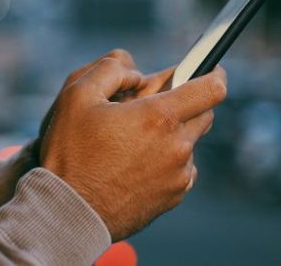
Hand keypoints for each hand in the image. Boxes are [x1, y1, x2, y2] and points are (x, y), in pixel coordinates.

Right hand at [38, 50, 226, 240]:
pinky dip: (166, 161)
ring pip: (189, 143)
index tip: (209, 69)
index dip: (213, 73)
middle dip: (186, 103)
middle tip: (151, 106)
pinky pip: (181, 170)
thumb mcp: (77, 96)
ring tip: (133, 141)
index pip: (211, 89)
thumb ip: (110, 69)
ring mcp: (177, 176)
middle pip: (204, 114)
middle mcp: (177, 147)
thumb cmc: (70, 154)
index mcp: (158, 118)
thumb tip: (135, 70)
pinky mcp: (172, 197)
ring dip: (172, 135)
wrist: (68, 212)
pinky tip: (135, 164)